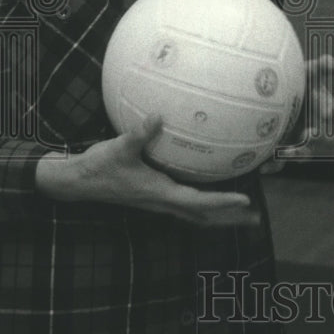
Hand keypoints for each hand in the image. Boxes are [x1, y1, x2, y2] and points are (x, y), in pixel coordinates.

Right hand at [35, 116, 259, 226]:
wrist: (78, 182)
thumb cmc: (99, 167)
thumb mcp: (120, 148)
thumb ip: (141, 134)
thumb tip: (159, 116)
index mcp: (160, 193)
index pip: (198, 201)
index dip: (222, 202)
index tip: (245, 201)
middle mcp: (163, 202)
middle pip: (203, 216)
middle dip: (229, 218)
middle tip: (255, 218)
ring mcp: (158, 202)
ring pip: (195, 214)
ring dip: (219, 216)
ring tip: (242, 214)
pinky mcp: (154, 197)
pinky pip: (185, 207)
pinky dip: (203, 207)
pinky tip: (209, 199)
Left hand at [260, 54, 333, 173]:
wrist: (271, 98)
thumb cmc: (295, 83)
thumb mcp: (306, 72)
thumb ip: (321, 66)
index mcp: (324, 109)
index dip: (332, 112)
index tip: (324, 111)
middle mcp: (316, 128)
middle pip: (325, 139)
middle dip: (318, 137)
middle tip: (309, 133)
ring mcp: (300, 141)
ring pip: (305, 154)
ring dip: (297, 153)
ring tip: (285, 152)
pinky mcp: (284, 150)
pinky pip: (282, 163)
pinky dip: (274, 166)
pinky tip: (263, 167)